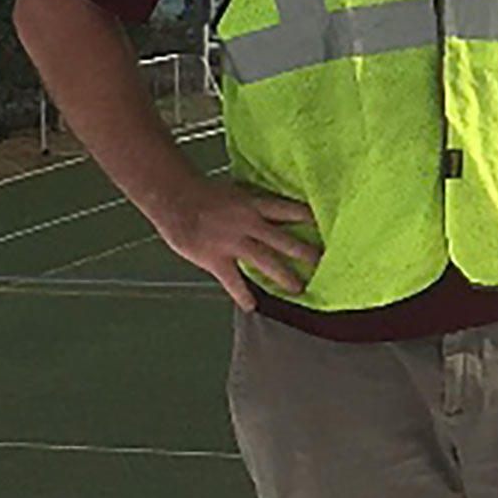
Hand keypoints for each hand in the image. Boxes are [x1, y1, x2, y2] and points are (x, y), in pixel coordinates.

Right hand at [155, 178, 320, 310]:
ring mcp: (234, 242)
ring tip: (299, 288)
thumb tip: (268, 211)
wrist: (174, 197)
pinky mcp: (217, 258)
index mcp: (253, 203)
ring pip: (266, 261)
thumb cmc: (200, 192)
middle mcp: (249, 222)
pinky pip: (234, 281)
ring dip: (284, 276)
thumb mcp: (233, 192)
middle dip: (305, 252)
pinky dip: (243, 295)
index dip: (306, 217)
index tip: (324, 225)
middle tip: (322, 262)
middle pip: (284, 239)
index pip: (287, 209)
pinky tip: (252, 306)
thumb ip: (251, 204)